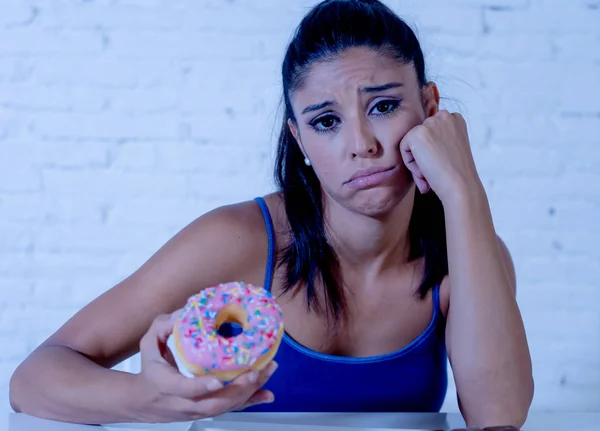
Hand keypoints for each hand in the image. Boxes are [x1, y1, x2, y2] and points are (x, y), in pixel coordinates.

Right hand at [134, 311, 277, 422]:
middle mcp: (185, 402)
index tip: (217, 381)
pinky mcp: (209, 411)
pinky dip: (251, 401)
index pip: (184, 389)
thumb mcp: (149, 346)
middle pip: (213, 404)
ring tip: (267, 371)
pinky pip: (232, 408)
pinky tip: (267, 394)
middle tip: (255, 372)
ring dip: (249, 392)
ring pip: (226, 406)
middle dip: (237, 390)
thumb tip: (180, 315)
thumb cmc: (151, 370)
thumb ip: (161, 328)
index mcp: (167, 385)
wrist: (146, 401)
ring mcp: (199, 409)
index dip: (200, 387)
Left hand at [399, 110, 481, 202]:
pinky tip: (424, 171)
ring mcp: (430, 123)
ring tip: (429, 173)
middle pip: (420, 136)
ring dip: (417, 160)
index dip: (433, 150)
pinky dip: (410, 163)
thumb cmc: (457, 173)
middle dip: (424, 155)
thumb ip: (439, 139)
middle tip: (433, 172)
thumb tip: (421, 143)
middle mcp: (444, 116)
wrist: (461, 185)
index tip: (441, 164)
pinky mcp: (417, 133)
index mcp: (455, 119)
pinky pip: (403, 148)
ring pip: (411, 142)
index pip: (431, 131)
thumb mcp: (452, 148)